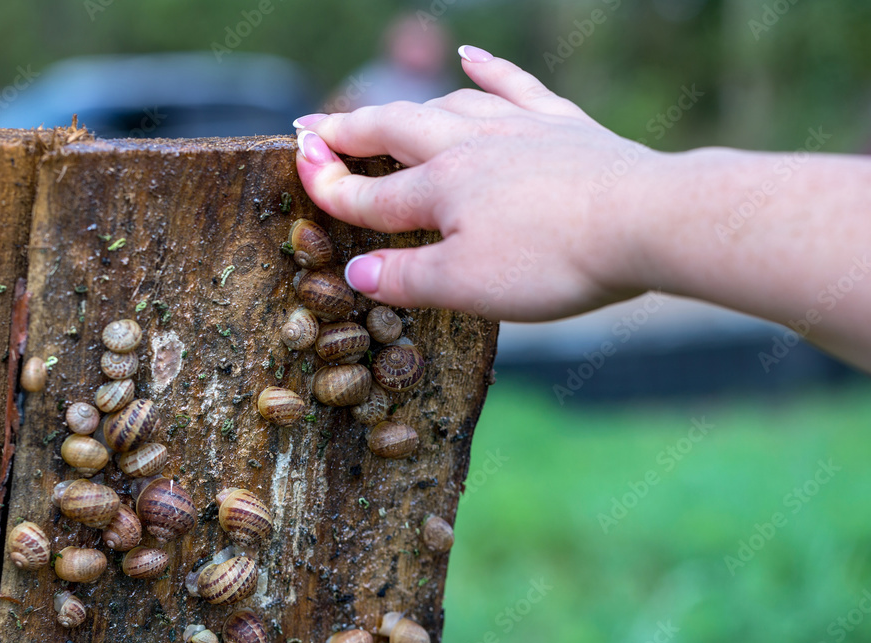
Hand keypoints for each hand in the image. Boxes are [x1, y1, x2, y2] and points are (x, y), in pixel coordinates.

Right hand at [294, 45, 657, 320]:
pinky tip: (471, 55)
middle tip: (313, 127)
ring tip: (382, 108)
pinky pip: (515, 84)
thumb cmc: (552, 259)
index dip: (328, 185)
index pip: (369, 191)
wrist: (644, 218)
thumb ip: (404, 278)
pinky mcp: (559, 124)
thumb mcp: (467, 286)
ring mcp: (516, 128)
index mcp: (441, 189)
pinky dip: (490, 68)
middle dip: (349, 131)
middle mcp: (469, 147)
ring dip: (408, 105)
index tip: (298, 172)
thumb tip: (354, 272)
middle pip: (394, 129)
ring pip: (446, 104)